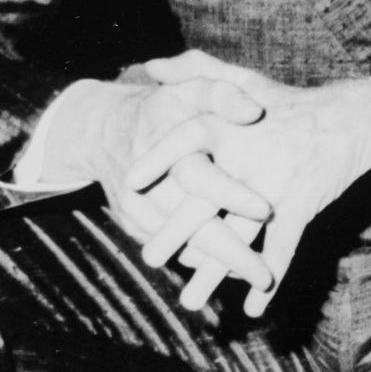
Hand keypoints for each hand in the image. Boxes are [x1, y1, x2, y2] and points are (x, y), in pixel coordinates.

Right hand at [45, 72, 277, 308]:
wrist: (104, 130)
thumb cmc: (164, 106)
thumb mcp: (190, 89)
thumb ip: (222, 93)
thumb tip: (253, 110)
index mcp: (165, 147)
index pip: (200, 177)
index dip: (232, 194)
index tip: (267, 210)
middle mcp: (147, 185)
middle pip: (191, 227)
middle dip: (229, 254)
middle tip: (265, 277)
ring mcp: (139, 211)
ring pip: (182, 246)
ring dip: (218, 268)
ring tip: (258, 282)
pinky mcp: (136, 226)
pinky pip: (173, 249)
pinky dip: (202, 264)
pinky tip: (235, 275)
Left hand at [129, 52, 370, 316]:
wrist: (352, 119)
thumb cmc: (289, 104)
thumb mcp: (244, 80)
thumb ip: (195, 70)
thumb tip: (149, 66)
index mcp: (230, 124)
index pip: (185, 139)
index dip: (156, 161)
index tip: (128, 183)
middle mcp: (249, 155)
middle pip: (205, 199)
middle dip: (177, 233)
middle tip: (149, 257)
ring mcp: (275, 185)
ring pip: (238, 235)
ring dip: (214, 272)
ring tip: (190, 301)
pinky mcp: (299, 207)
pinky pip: (281, 250)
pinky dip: (268, 281)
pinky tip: (253, 307)